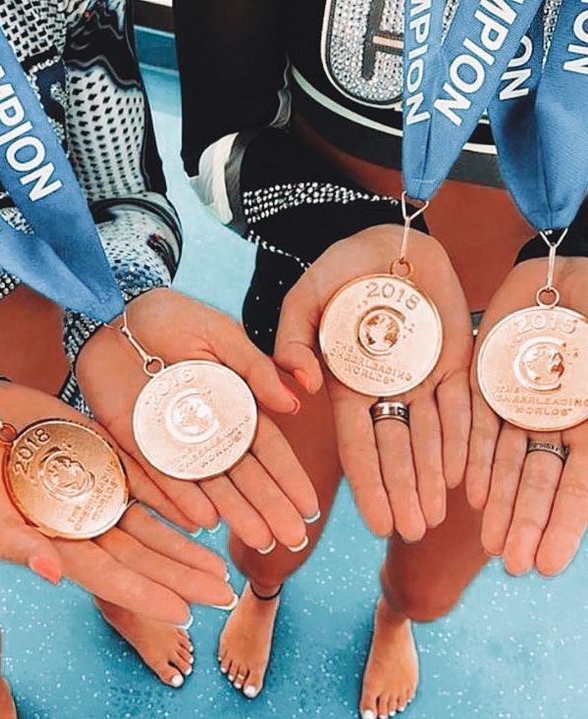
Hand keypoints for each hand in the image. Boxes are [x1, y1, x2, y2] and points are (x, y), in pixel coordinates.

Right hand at [0, 380, 233, 624]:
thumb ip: (13, 541)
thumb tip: (53, 575)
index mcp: (54, 541)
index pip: (107, 575)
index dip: (145, 593)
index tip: (184, 611)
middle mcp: (83, 522)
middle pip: (141, 555)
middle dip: (181, 577)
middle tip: (222, 594)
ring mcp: (98, 491)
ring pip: (151, 526)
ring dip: (185, 546)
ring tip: (220, 567)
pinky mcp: (108, 460)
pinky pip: (147, 482)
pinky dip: (174, 498)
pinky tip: (203, 514)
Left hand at [75, 288, 319, 552]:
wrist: (113, 313)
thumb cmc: (171, 318)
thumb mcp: (220, 336)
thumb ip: (254, 369)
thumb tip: (294, 405)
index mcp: (232, 404)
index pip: (266, 447)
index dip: (288, 476)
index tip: (309, 507)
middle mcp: (206, 429)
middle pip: (242, 474)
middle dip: (269, 505)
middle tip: (292, 538)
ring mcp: (172, 441)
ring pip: (208, 483)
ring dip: (234, 510)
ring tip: (258, 539)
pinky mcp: (136, 444)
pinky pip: (160, 476)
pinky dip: (181, 497)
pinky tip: (204, 520)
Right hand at [274, 224, 472, 540]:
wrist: (388, 242)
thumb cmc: (340, 270)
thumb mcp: (304, 300)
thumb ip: (292, 341)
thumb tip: (301, 388)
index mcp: (346, 382)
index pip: (356, 442)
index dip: (367, 482)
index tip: (374, 522)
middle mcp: (385, 389)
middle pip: (395, 449)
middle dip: (402, 491)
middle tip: (410, 532)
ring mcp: (420, 378)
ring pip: (430, 436)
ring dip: (432, 478)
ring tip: (436, 519)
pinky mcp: (453, 362)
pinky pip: (461, 406)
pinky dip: (463, 440)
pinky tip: (462, 477)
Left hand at [465, 257, 587, 575]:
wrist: (568, 273)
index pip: (576, 487)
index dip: (561, 526)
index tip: (543, 566)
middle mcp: (553, 422)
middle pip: (537, 482)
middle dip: (524, 523)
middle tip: (510, 564)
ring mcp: (518, 404)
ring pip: (506, 462)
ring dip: (498, 502)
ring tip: (487, 541)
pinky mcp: (486, 382)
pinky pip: (478, 425)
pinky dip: (474, 458)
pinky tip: (468, 492)